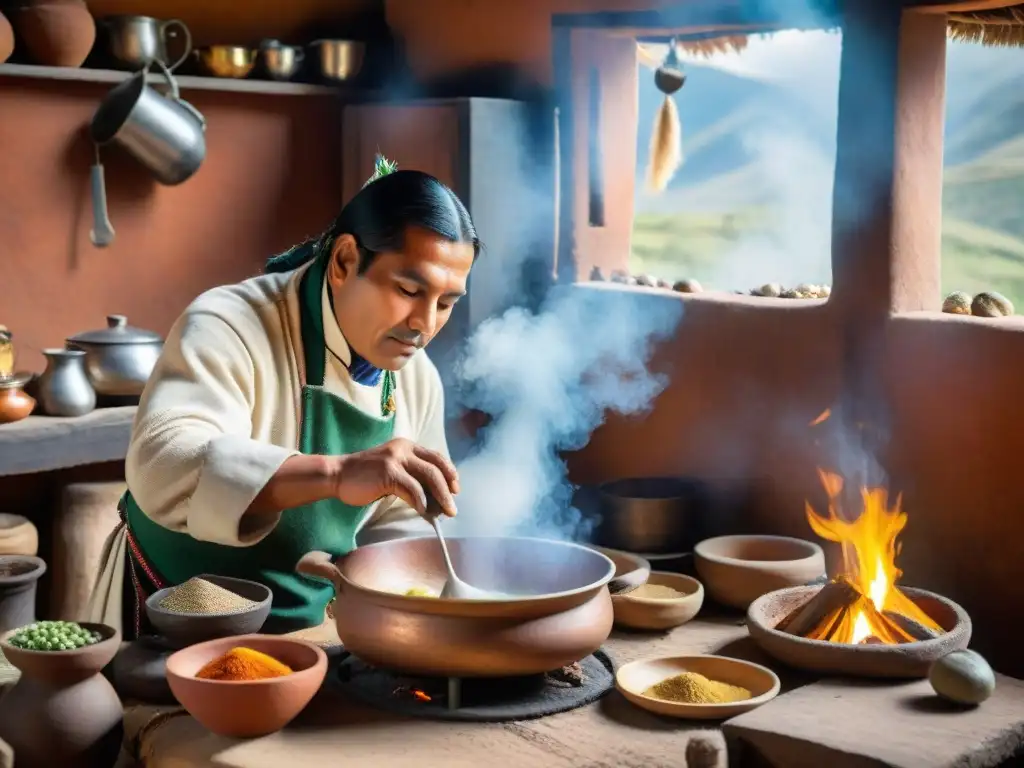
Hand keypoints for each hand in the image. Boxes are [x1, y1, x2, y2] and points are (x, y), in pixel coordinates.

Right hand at [332, 438, 459, 516]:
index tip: (456, 489)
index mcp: (407, 446)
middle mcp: (404, 449)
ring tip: (444, 512)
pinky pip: (412, 488)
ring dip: (440, 497)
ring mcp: (395, 459)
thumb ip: (411, 476)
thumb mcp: (393, 470)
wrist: (338, 474)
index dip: (449, 473)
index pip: (436, 457)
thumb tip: (435, 497)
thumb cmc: (365, 477)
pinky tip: (423, 511)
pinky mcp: (388, 472)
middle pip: (436, 468)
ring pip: (428, 476)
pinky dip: (420, 501)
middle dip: (448, 489)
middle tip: (452, 508)